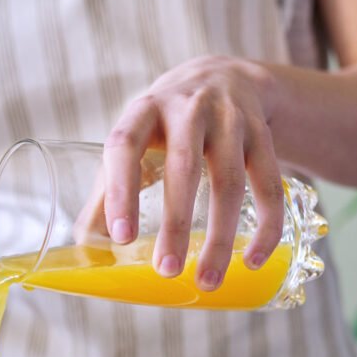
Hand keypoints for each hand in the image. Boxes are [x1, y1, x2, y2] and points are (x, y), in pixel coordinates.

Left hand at [103, 56, 284, 290]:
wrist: (225, 76)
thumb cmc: (165, 124)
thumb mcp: (134, 140)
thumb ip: (107, 188)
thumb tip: (85, 243)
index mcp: (144, 111)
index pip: (125, 146)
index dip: (120, 191)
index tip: (122, 237)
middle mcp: (189, 110)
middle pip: (185, 168)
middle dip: (176, 224)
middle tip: (166, 271)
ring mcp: (231, 120)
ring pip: (230, 181)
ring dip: (221, 237)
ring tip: (208, 281)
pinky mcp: (264, 136)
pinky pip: (270, 185)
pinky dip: (267, 226)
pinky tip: (254, 260)